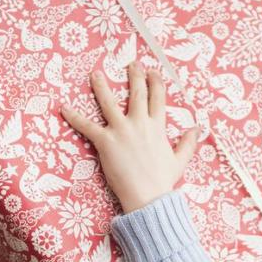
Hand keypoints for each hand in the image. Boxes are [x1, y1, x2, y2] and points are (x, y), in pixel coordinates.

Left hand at [61, 61, 200, 212]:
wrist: (148, 197)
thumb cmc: (163, 181)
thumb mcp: (179, 161)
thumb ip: (187, 143)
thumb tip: (197, 129)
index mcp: (157, 127)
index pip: (158, 98)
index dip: (155, 82)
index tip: (152, 71)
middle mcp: (140, 123)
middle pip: (136, 93)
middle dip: (134, 76)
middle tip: (131, 64)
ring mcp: (122, 131)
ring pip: (109, 102)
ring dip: (101, 87)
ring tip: (95, 74)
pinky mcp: (105, 142)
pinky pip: (87, 126)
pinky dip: (74, 117)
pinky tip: (64, 108)